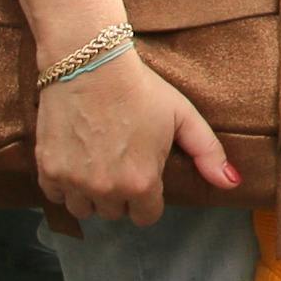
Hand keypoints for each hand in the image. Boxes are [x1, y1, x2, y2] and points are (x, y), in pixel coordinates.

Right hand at [35, 50, 233, 224]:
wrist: (90, 63)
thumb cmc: (141, 89)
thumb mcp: (183, 116)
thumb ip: (208, 153)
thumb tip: (232, 183)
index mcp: (141, 183)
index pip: (146, 217)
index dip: (148, 197)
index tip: (144, 173)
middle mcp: (106, 190)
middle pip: (115, 213)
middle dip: (120, 194)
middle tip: (120, 160)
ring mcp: (74, 182)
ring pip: (84, 209)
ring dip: (91, 194)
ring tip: (97, 162)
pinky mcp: (48, 170)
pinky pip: (55, 196)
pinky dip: (63, 185)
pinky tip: (75, 160)